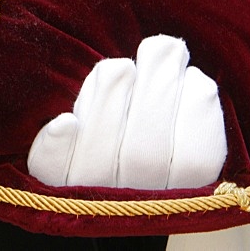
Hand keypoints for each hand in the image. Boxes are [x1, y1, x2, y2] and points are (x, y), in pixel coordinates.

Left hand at [28, 34, 225, 188]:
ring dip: (109, 101)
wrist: (88, 192)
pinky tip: (64, 121)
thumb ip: (178, 99)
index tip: (194, 75)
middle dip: (156, 90)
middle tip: (161, 46)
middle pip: (145, 155)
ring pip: (99, 158)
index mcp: (180, 195)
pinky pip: (51, 172)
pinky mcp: (51, 188)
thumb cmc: (147, 141)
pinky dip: (55, 146)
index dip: (198, 115)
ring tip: (120, 65)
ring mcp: (90, 197)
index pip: (197, 163)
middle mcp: (135, 203)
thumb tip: (170, 50)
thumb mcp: (173, 130)